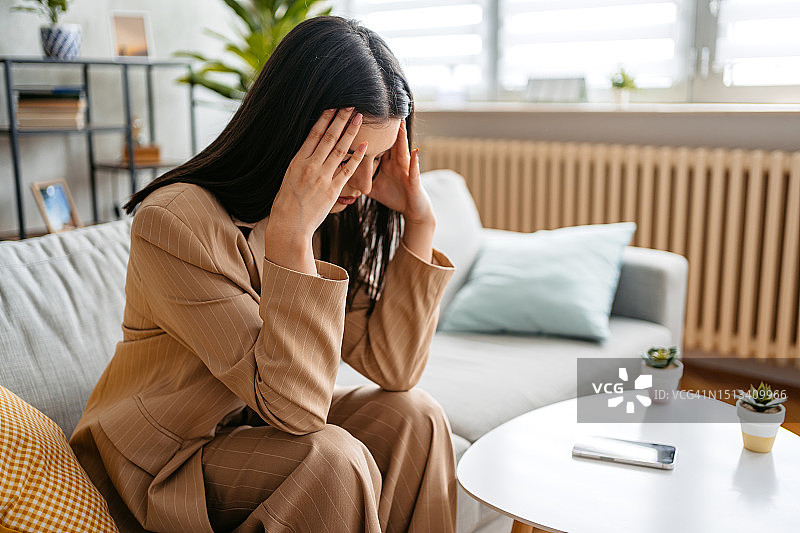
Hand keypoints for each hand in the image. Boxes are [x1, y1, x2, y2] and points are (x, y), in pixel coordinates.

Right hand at [269, 108, 367, 238]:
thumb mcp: (289, 177)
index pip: (313, 134)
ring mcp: (322, 177)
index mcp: (298, 161)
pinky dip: (357, 157)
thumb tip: (311, 151)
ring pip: (340, 149)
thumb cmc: (287, 203)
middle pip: (329, 137)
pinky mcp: (332, 190)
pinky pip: (348, 170)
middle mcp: (310, 166)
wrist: (289, 224)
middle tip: (351, 105)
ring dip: (351, 132)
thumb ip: (302, 163)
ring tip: (359, 118)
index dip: (325, 119)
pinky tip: (365, 145)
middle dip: (340, 119)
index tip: (333, 106)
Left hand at [367, 120, 434, 225]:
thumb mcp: (374, 188)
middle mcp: (397, 163)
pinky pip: (414, 169)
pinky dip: (415, 161)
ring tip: (401, 123)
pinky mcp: (414, 180)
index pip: (377, 145)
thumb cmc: (394, 197)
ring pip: (403, 151)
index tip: (361, 119)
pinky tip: (415, 151)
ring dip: (402, 137)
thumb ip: (360, 181)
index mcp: (386, 164)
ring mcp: (406, 170)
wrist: (411, 210)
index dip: (370, 134)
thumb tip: (341, 176)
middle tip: (382, 110)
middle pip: (390, 142)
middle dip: (386, 127)